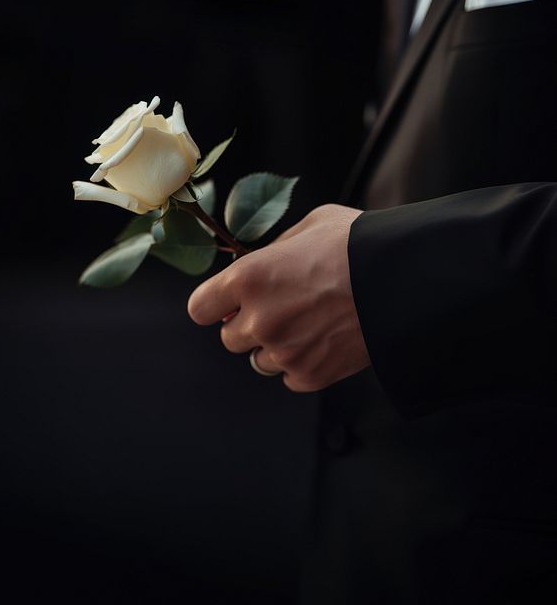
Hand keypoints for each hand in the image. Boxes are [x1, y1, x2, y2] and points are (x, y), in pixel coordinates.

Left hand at [187, 204, 370, 391]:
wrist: (404, 278)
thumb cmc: (357, 243)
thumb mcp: (309, 227)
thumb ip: (273, 251)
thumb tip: (258, 267)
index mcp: (248, 278)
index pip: (200, 309)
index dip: (214, 306)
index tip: (228, 304)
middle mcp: (259, 319)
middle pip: (230, 339)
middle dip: (249, 326)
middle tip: (283, 310)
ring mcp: (283, 352)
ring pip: (260, 361)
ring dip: (277, 347)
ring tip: (312, 324)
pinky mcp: (309, 376)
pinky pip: (290, 378)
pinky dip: (303, 364)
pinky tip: (327, 342)